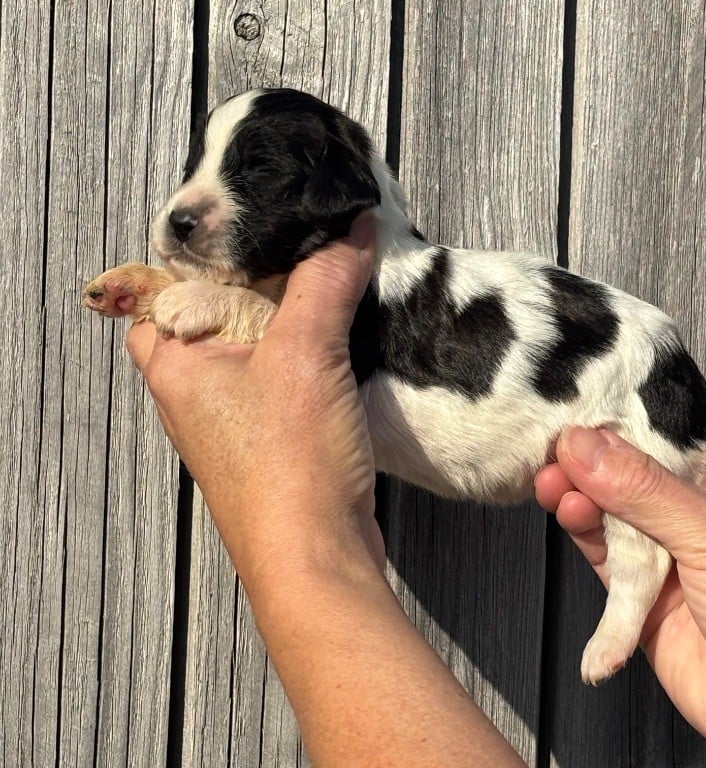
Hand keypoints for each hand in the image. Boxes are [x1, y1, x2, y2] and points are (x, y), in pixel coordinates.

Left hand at [126, 217, 382, 583]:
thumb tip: (351, 231)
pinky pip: (280, 383)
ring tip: (327, 293)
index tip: (252, 226)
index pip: (164, 286)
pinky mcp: (270, 443)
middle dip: (257, 283)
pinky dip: (306, 361)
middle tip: (300, 254)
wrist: (316, 556)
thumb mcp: (307, 353)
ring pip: (251, 349)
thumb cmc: (288, 470)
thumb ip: (326, 281)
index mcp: (175, 366)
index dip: (205, 252)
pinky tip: (341, 351)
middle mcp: (194, 394)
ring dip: (287, 323)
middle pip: (213, 313)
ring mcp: (232, 422)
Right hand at [535, 429, 705, 766]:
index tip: (580, 416)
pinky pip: (608, 564)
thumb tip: (587, 445)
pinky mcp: (647, 602)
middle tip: (555, 454)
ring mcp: (673, 561)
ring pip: (614, 518)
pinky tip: (568, 517)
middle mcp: (702, 520)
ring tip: (552, 485)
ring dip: (582, 500)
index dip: (625, 428)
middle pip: (634, 478)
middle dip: (592, 466)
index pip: (669, 442)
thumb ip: (647, 491)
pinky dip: (584, 540)